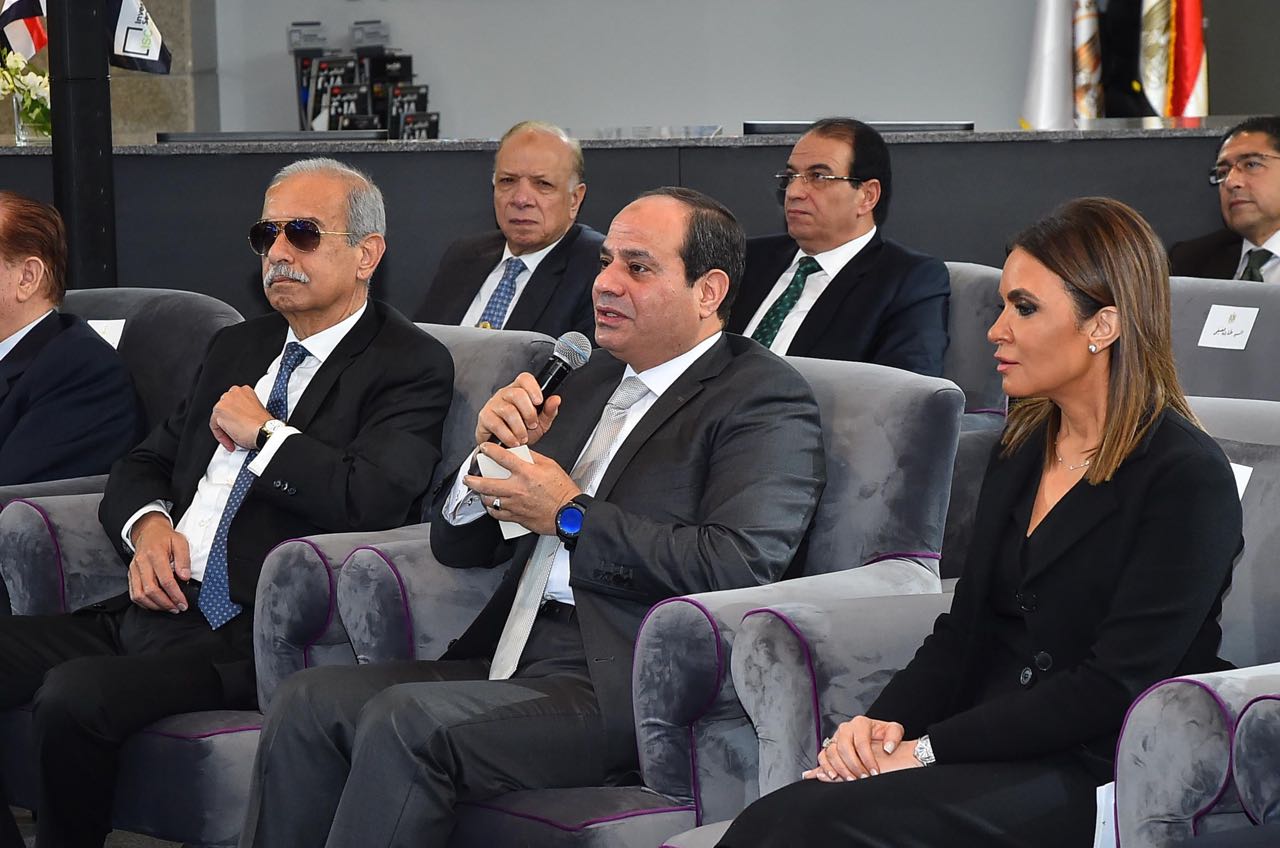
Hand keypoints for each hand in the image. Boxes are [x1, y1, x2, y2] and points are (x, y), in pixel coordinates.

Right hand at [128, 513, 191, 612]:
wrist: (149, 531)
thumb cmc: (165, 538)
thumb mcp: (180, 542)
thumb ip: (184, 559)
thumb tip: (185, 577)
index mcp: (155, 554)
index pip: (165, 579)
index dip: (175, 594)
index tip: (183, 602)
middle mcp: (142, 563)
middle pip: (151, 590)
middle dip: (165, 603)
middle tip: (177, 608)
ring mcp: (134, 569)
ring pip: (139, 594)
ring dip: (155, 605)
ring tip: (168, 608)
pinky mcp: (130, 574)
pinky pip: (134, 593)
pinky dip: (144, 603)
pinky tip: (156, 604)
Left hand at [210, 385, 271, 450]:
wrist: (264, 431)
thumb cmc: (264, 424)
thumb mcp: (256, 410)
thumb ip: (245, 409)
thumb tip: (240, 418)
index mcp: (245, 390)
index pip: (234, 402)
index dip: (236, 415)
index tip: (240, 423)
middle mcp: (234, 392)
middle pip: (225, 408)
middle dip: (229, 420)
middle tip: (236, 431)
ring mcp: (225, 401)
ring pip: (218, 416)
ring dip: (225, 428)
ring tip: (233, 437)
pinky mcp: (219, 412)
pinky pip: (214, 426)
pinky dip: (221, 435)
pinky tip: (230, 442)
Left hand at [463, 443, 579, 534]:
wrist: (568, 513)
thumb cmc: (563, 491)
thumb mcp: (551, 466)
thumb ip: (533, 457)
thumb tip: (521, 452)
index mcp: (526, 473)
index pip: (502, 457)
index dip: (489, 450)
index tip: (484, 448)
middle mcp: (517, 488)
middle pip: (487, 483)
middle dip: (473, 480)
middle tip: (468, 478)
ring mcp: (515, 504)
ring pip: (489, 500)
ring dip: (482, 495)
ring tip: (480, 492)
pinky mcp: (516, 517)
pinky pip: (497, 514)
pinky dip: (491, 509)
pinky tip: (491, 505)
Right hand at [475, 372, 561, 447]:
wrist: (503, 446)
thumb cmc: (520, 431)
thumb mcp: (540, 422)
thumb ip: (549, 411)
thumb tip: (556, 399)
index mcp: (519, 390)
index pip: (525, 379)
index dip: (533, 388)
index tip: (539, 402)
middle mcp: (505, 394)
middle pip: (517, 394)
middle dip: (529, 413)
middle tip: (532, 425)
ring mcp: (493, 404)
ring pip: (508, 410)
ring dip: (519, 428)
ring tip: (523, 437)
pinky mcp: (485, 417)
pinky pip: (497, 424)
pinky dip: (508, 435)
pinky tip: (513, 440)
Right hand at [802, 716, 919, 780]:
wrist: (877, 741)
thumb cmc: (884, 736)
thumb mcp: (893, 730)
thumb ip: (894, 736)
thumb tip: (887, 748)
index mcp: (860, 723)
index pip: (861, 742)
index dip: (868, 759)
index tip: (875, 772)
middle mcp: (845, 728)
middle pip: (843, 747)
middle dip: (854, 765)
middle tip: (864, 778)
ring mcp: (835, 738)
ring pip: (831, 752)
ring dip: (840, 768)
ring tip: (851, 780)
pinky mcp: (828, 748)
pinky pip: (822, 757)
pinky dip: (826, 768)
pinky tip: (833, 777)